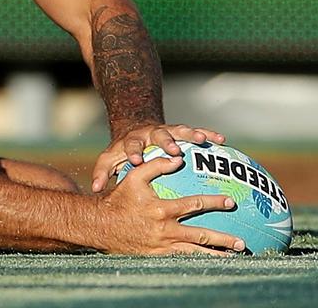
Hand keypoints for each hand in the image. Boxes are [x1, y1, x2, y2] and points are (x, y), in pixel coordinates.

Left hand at [90, 122, 225, 192]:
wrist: (134, 128)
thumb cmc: (123, 151)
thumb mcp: (111, 159)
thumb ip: (103, 172)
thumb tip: (95, 188)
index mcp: (132, 140)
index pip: (131, 145)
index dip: (134, 151)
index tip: (137, 160)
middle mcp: (150, 133)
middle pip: (158, 134)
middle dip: (166, 141)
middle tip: (175, 151)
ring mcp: (166, 130)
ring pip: (179, 130)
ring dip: (191, 134)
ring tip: (203, 139)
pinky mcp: (180, 131)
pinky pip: (196, 131)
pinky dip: (208, 134)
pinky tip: (221, 140)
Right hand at [97, 155, 244, 254]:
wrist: (101, 224)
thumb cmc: (119, 199)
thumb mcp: (133, 177)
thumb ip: (156, 165)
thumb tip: (178, 158)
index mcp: (162, 209)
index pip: (195, 205)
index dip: (214, 202)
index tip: (230, 201)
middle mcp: (165, 229)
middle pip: (201, 236)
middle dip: (223, 240)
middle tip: (241, 243)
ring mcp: (162, 245)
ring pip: (194, 252)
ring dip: (215, 255)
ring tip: (232, 257)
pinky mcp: (157, 255)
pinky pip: (182, 259)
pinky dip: (198, 260)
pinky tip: (210, 261)